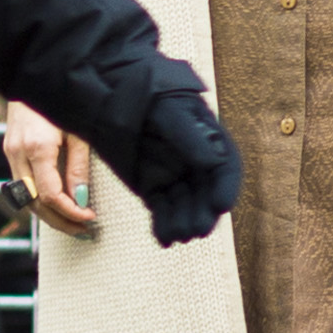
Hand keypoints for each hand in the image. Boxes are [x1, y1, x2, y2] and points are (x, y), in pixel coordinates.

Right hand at [5, 101, 96, 234]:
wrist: (34, 72)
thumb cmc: (63, 98)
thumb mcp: (78, 131)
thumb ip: (78, 167)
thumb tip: (81, 200)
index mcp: (37, 147)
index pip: (49, 195)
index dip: (70, 212)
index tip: (90, 218)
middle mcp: (18, 152)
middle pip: (34, 203)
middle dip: (59, 222)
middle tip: (84, 232)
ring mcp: (10, 151)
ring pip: (25, 198)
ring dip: (48, 215)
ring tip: (72, 224)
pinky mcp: (10, 149)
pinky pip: (22, 185)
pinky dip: (38, 200)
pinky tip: (56, 205)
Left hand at [86, 59, 241, 249]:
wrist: (106, 95)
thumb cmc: (142, 94)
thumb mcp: (167, 109)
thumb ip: (188, 134)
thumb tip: (213, 161)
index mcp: (208, 139)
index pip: (225, 167)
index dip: (226, 187)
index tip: (220, 205)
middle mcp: (195, 161)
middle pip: (206, 194)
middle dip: (204, 213)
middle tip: (196, 229)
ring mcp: (173, 176)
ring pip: (185, 206)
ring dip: (184, 223)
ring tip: (177, 235)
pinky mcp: (152, 188)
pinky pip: (162, 211)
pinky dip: (163, 226)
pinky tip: (164, 239)